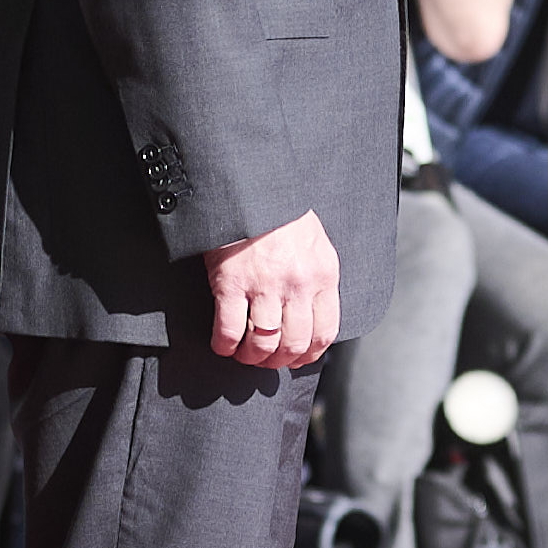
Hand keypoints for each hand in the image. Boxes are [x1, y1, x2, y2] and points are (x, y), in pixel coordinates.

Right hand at [204, 208, 341, 371]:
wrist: (252, 186)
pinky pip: (229, 331)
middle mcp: (297, 284)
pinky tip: (223, 344)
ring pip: (262, 343)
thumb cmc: (281, 212)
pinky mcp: (231, 283)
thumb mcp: (315, 243)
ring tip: (244, 354)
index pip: (325, 331)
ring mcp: (264, 285)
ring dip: (252, 357)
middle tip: (267, 360)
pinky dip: (224, 345)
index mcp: (323, 274)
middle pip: (294, 344)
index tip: (298, 359)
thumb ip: (316, 278)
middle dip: (279, 361)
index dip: (310, 354)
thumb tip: (311, 314)